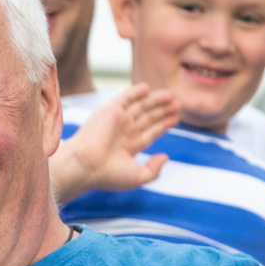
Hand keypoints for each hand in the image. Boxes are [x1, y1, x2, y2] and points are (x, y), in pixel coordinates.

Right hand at [54, 84, 179, 202]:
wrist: (86, 165)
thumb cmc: (109, 175)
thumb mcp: (137, 177)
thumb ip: (154, 170)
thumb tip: (165, 157)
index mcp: (130, 146)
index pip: (151, 131)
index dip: (164, 124)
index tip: (176, 118)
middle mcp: (125, 132)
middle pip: (149, 117)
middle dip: (163, 110)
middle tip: (179, 104)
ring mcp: (118, 121)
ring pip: (141, 106)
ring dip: (155, 100)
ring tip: (171, 96)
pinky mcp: (110, 111)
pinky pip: (125, 98)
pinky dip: (135, 92)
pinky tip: (147, 88)